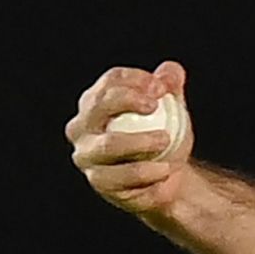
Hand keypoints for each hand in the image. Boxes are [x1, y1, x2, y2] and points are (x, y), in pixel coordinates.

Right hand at [65, 60, 193, 214]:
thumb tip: (171, 72)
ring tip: (165, 140)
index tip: (161, 88)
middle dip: (128, 101)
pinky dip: (145, 172)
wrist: (166, 174)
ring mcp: (87, 155)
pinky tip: (165, 169)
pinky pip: (120, 176)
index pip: (110, 81)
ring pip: (107, 145)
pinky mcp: (98, 181)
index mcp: (97, 101)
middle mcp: (82, 126)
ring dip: (139, 141)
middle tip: (155, 106)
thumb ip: (171, 85)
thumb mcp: (172, 107)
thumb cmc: (162, 132)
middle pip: (98, 106)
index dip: (135, 80)